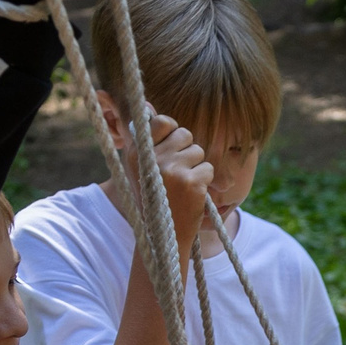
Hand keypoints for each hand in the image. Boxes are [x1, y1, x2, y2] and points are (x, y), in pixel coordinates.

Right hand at [151, 114, 212, 249]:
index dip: (173, 130)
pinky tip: (192, 195)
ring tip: (183, 185)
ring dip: (196, 167)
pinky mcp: (191, 182)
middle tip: (178, 173)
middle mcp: (152, 158)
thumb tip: (149, 107)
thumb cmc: (155, 199)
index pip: (163, 121)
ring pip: (198, 151)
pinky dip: (205, 181)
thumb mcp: (141, 169)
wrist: (163, 237)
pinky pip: (208, 168)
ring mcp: (172, 170)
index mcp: (136, 153)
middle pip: (185, 134)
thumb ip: (148, 141)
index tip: (172, 145)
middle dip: (187, 151)